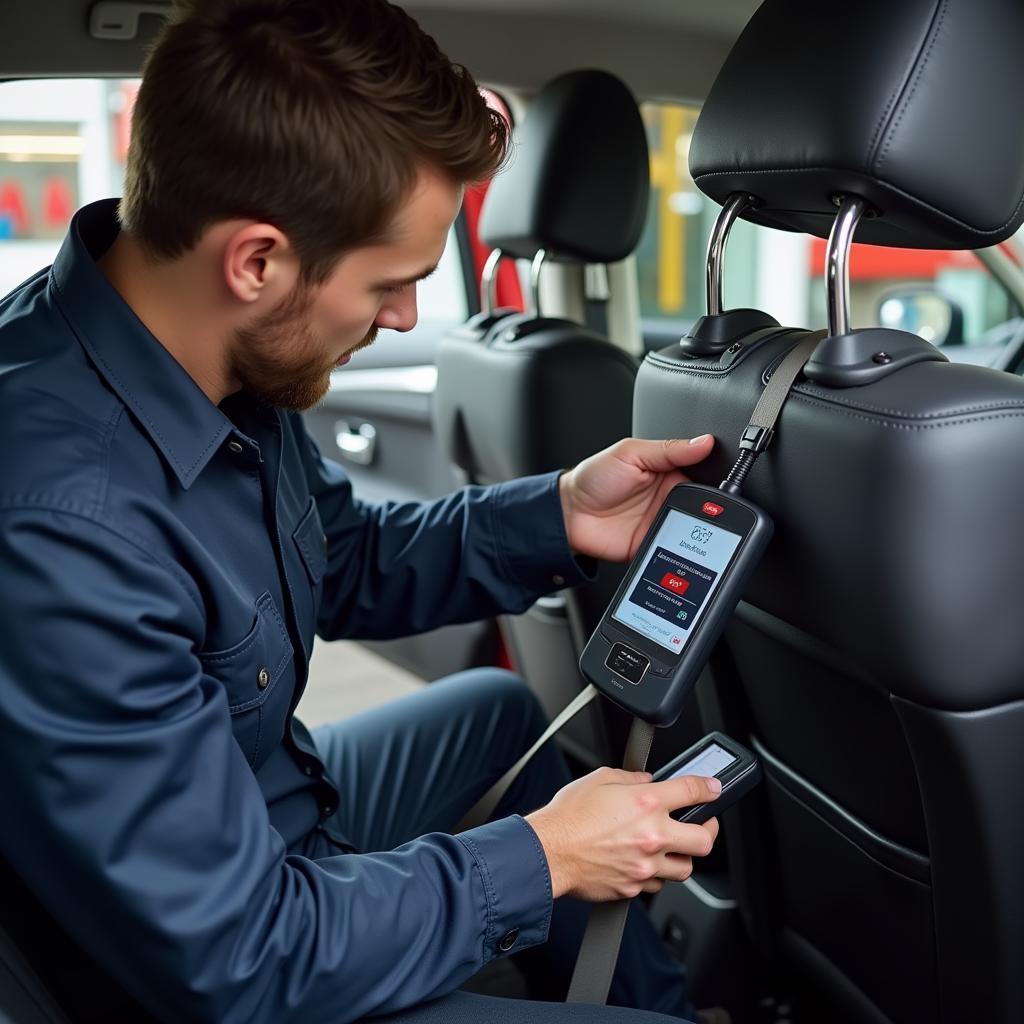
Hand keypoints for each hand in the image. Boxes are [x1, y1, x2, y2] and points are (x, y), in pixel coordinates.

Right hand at [525, 768, 720, 900]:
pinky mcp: (633, 887)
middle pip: (704, 840)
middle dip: (708, 831)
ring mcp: (645, 866)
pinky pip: (658, 885)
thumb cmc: (568, 816)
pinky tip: (645, 863)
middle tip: (702, 825)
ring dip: (683, 857)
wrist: (548, 852)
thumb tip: (646, 780)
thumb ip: (630, 777)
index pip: (692, 791)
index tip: (713, 789)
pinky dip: (656, 875)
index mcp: (646, 803)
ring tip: (673, 848)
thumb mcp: (600, 779)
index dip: (709, 787)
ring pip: (685, 868)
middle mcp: (652, 835)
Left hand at [558, 436, 714, 561]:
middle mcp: (668, 499)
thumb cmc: (593, 478)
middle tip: (708, 512)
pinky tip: (676, 547)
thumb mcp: (631, 453)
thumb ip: (668, 449)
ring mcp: (661, 523)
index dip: (712, 482)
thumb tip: (704, 442)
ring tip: (690, 529)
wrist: (568, 514)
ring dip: (693, 534)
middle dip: (707, 513)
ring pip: (691, 533)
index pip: (701, 477)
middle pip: (701, 509)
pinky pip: (672, 552)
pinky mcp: (653, 545)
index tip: (723, 486)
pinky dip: (677, 552)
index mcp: (668, 473)